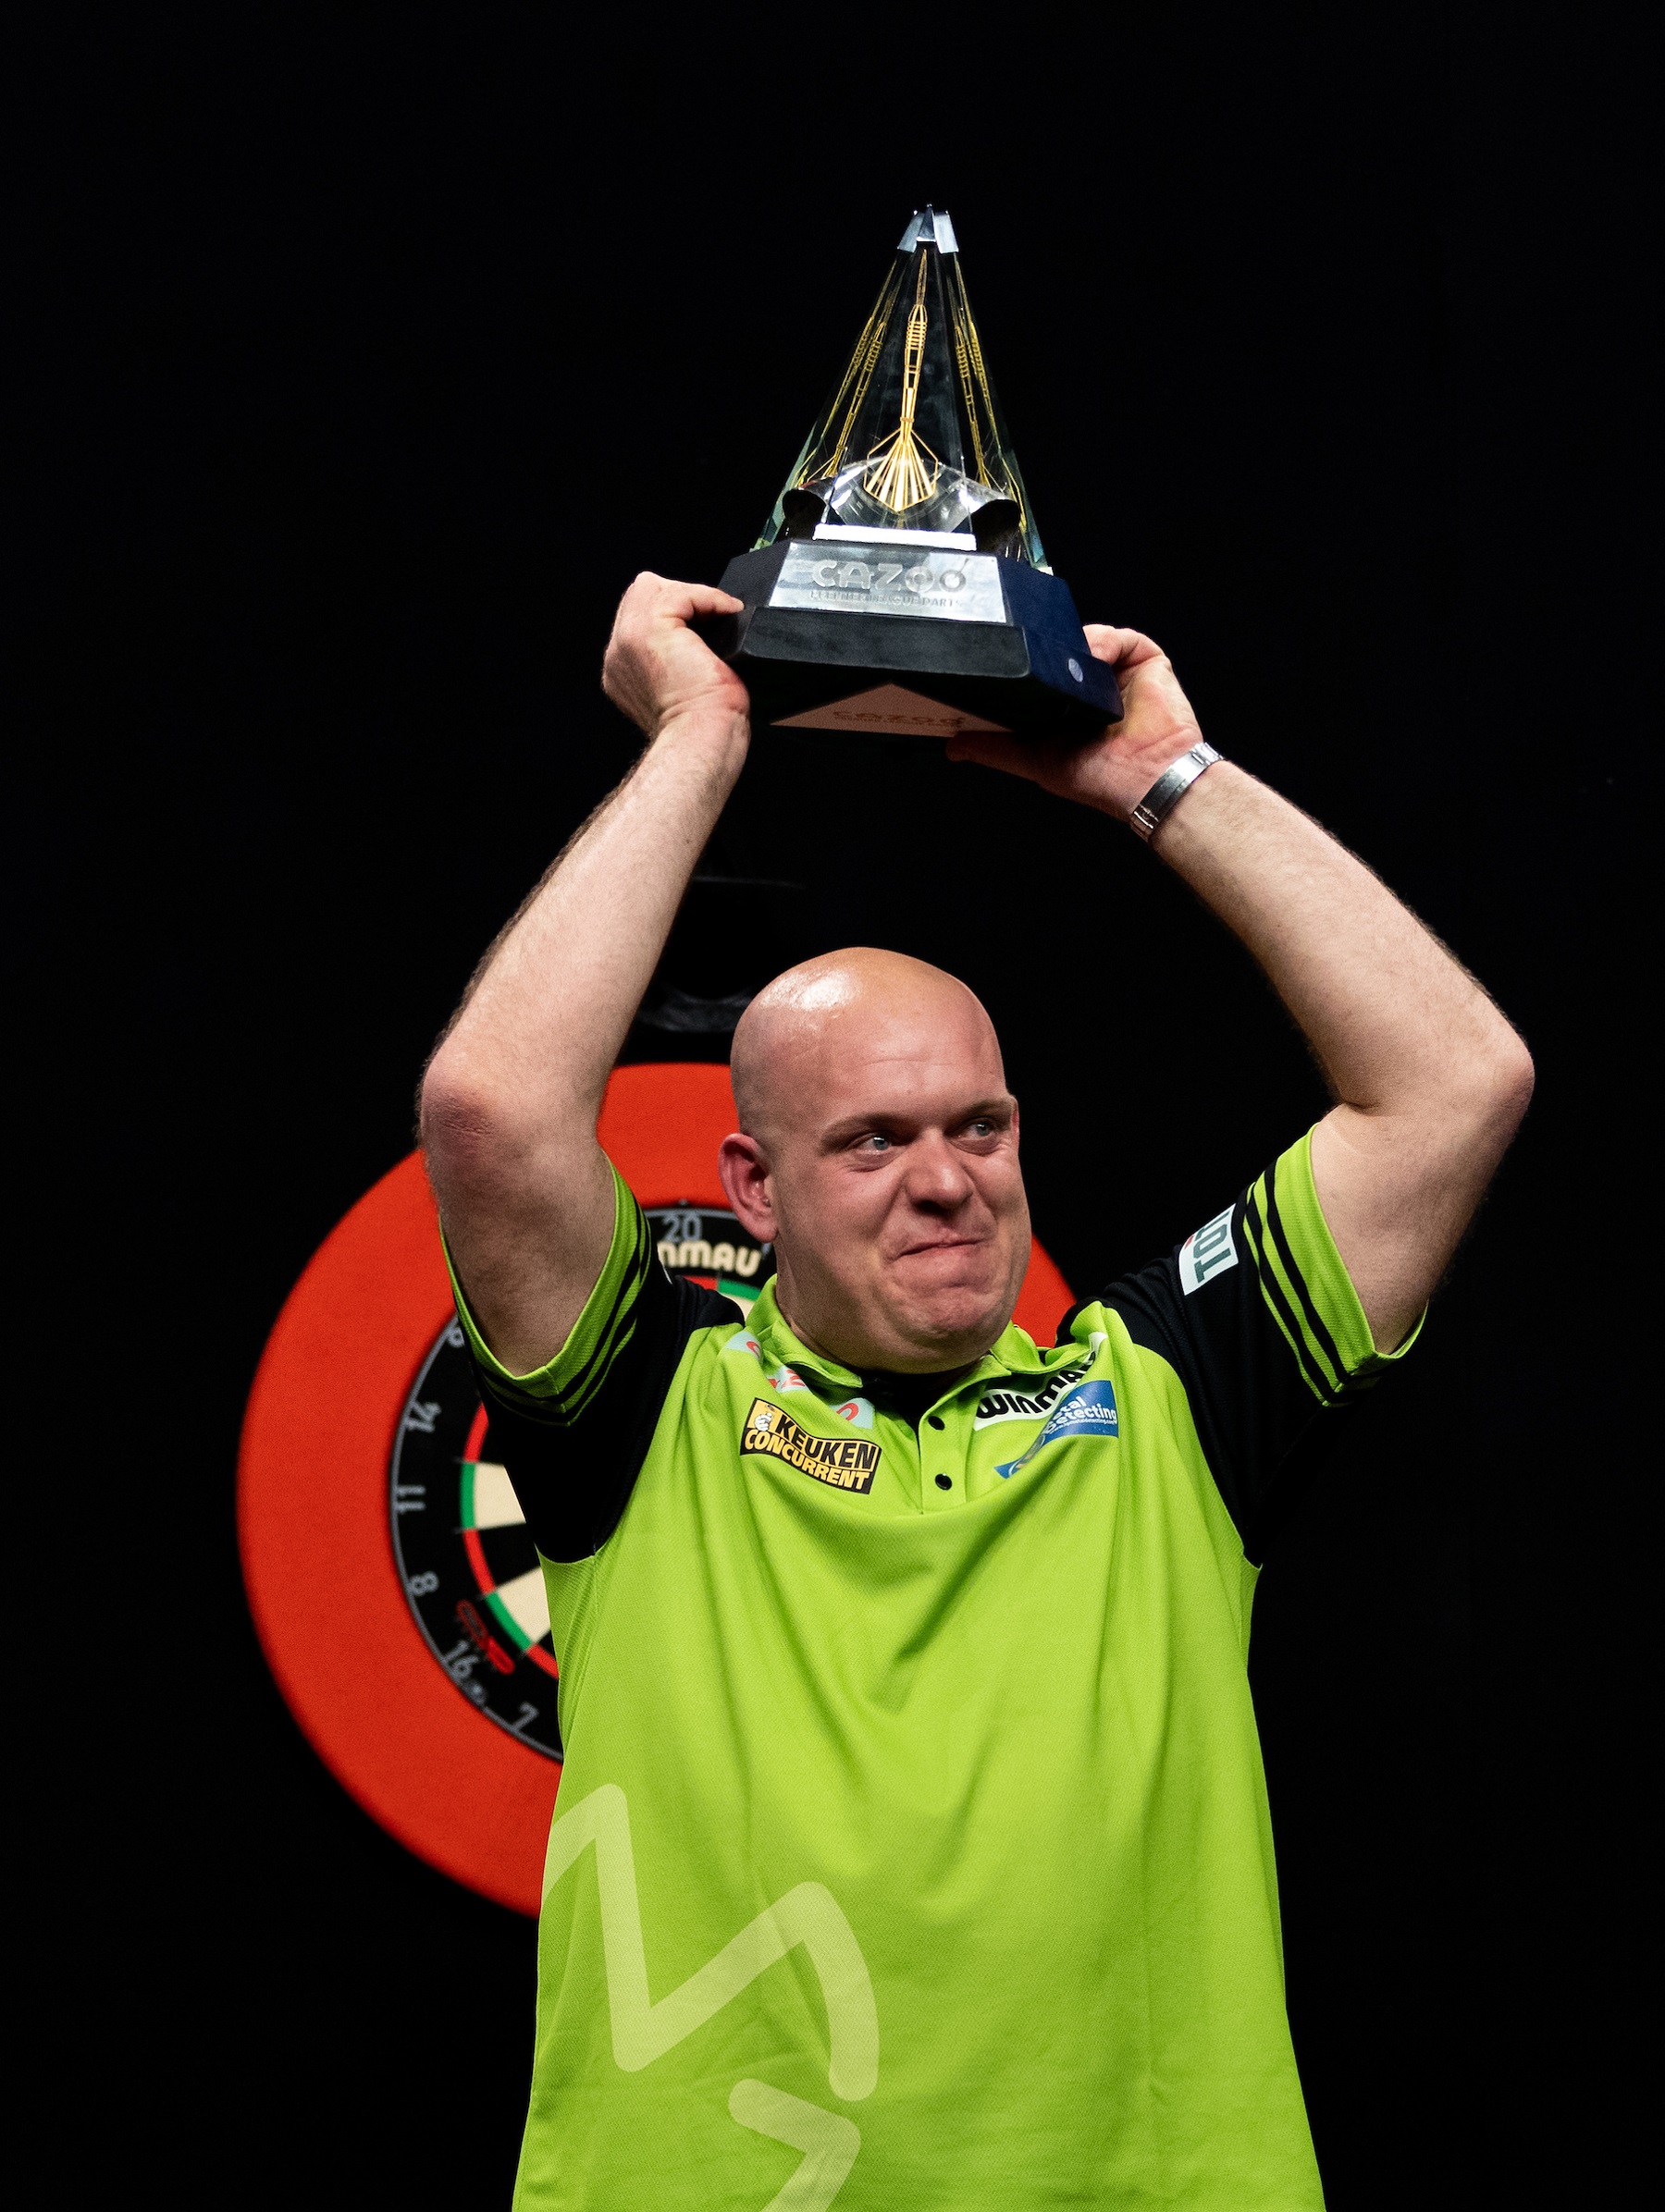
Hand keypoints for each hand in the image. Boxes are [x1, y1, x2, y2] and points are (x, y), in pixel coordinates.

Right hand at [602, 572, 750, 742]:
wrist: (702, 737)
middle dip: (680, 599)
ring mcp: (628, 641)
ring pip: (654, 589)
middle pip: (640, 596)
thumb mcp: (686, 688)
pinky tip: (726, 611)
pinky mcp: (649, 631)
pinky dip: (707, 597)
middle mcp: (618, 655)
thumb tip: (705, 640)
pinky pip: (679, 593)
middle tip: (715, 617)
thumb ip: (679, 661)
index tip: (709, 627)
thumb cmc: (704, 726)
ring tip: (722, 614)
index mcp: (622, 671)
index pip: (639, 618)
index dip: (675, 614)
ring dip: (694, 596)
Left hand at [945, 625, 1203, 818]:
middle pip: (1064, 647)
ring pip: (1090, 638)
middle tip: (1030, 645)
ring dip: (1074, 642)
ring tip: (1064, 659)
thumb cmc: (1099, 776)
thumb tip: (953, 746)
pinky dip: (1106, 641)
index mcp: (1065, 703)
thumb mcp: (1032, 760)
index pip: (1041, 668)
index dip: (1027, 659)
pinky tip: (1094, 656)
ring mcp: (1117, 671)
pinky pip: (1122, 637)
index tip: (1004, 650)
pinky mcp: (1144, 661)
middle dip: (1049, 643)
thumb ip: (993, 748)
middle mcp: (1090, 685)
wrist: (1145, 778)